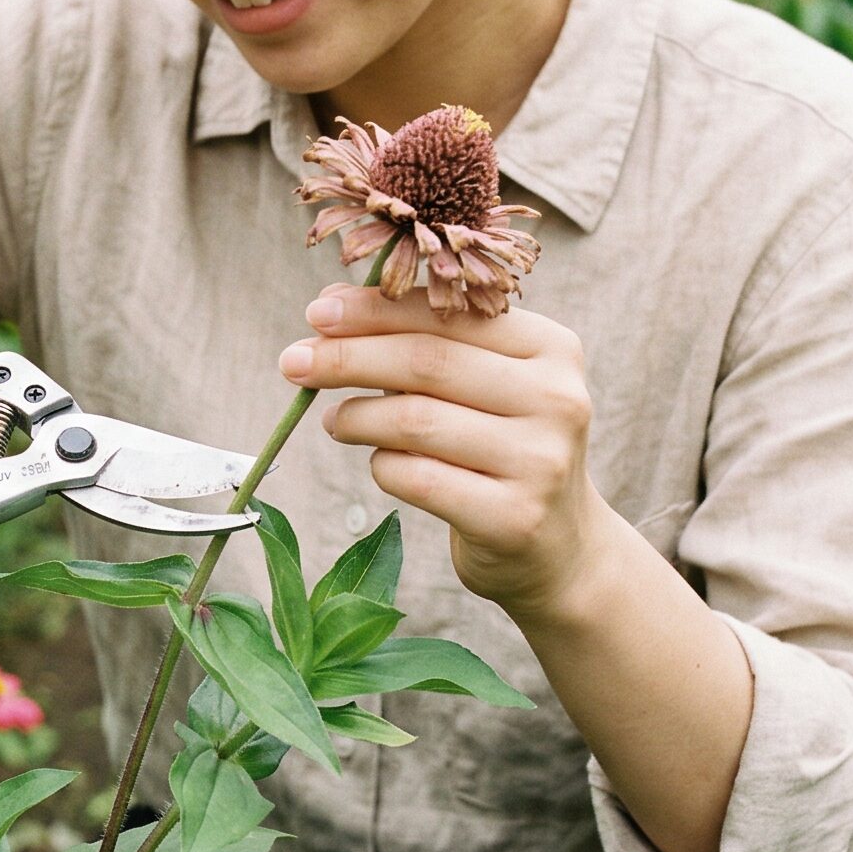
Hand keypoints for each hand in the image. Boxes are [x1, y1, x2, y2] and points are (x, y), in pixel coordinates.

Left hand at [277, 281, 605, 619]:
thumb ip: (418, 341)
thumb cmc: (500, 448)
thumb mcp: (479, 384)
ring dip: (356, 416)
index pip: (446, 314)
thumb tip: (331, 303)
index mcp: (550, 347)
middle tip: (294, 361)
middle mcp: (556, 398)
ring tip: (334, 420)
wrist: (559, 548)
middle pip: (425, 361)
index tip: (317, 312)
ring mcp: (540, 461)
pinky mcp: (513, 517)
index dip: (375, 310)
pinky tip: (377, 462)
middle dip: (347, 357)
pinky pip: (415, 477)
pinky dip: (381, 466)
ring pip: (414, 419)